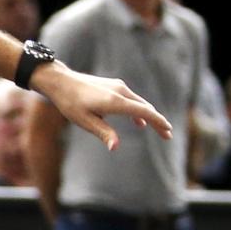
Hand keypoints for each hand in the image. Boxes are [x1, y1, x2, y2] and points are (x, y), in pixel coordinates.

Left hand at [31, 62, 172, 150]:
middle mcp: (120, 91)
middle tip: (167, 135)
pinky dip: (138, 110)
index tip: (168, 130)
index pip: (144, 112)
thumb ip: (103, 133)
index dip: (158, 121)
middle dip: (157, 121)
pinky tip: (138, 121)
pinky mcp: (114, 85)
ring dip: (148, 116)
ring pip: (139, 102)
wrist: (61, 82)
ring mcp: (118, 86)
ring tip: (157, 129)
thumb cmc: (70, 104)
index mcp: (115, 102)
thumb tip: (115, 147)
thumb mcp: (85, 121)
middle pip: (145, 107)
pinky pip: (131, 99)